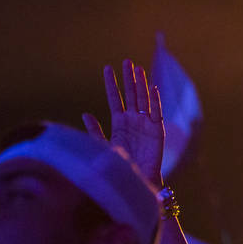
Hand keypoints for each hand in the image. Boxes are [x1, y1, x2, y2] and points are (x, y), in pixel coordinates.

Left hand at [82, 60, 164, 187]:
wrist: (136, 182)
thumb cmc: (120, 167)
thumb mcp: (103, 148)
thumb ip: (95, 131)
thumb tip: (85, 114)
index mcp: (119, 124)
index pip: (114, 99)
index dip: (111, 84)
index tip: (107, 68)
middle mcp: (133, 120)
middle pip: (130, 95)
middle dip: (128, 78)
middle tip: (126, 61)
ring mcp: (146, 124)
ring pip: (143, 99)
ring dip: (141, 84)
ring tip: (138, 68)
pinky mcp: (157, 131)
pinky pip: (156, 112)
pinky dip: (155, 101)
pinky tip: (152, 88)